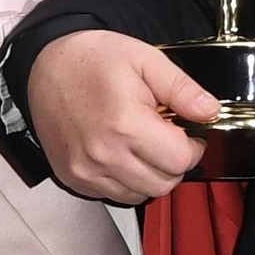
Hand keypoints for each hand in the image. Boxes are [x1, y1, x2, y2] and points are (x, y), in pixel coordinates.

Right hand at [27, 31, 222, 202]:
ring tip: (143, 146)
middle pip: (163, 184)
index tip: (187, 133)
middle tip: (166, 139)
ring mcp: (85, 170)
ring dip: (151, 176)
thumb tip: (210, 111)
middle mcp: (104, 154)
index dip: (193, 147)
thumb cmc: (94, 59)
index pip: (180, 160)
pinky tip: (122, 154)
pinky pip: (114, 196)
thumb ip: (182, 88)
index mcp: (126, 124)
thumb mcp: (146, 59)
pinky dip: (126, 182)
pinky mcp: (73, 178)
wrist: (45, 66)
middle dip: (174, 164)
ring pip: (141, 195)